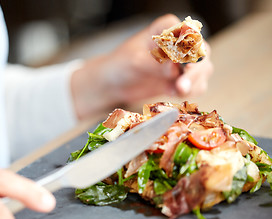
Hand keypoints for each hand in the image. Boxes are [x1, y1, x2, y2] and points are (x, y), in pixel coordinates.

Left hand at [71, 14, 212, 118]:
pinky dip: (190, 91)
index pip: (189, 33)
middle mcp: (179, 43)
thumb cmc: (119, 65)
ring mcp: (182, 62)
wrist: (112, 83)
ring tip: (178, 91)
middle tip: (182, 86)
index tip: (185, 64)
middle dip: (196, 71)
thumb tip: (174, 69)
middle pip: (202, 53)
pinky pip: (196, 86)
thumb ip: (155, 65)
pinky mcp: (180, 79)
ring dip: (195, 83)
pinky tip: (173, 93)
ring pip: (203, 71)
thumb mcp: (135, 62)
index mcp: (167, 28)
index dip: (192, 48)